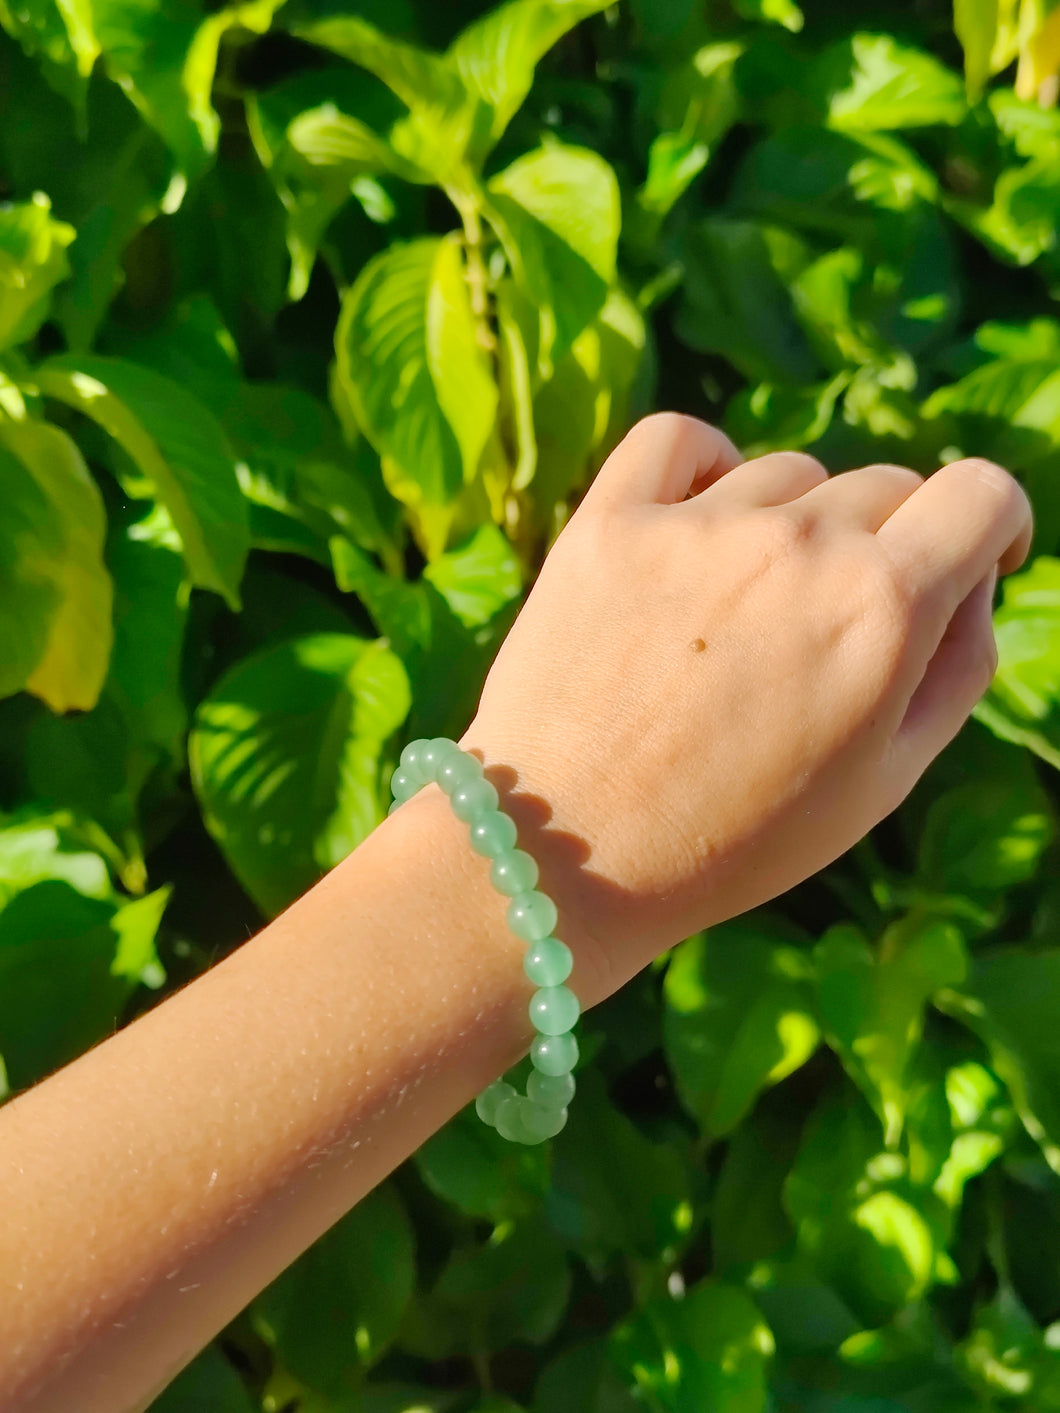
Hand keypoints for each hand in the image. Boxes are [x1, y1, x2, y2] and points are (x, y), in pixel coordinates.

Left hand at [459, 413, 1032, 1006]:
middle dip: (885, 548)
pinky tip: (697, 522)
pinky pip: (680, 440)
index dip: (989, 525)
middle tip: (828, 635)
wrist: (565, 857)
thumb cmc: (736, 839)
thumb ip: (957, 665)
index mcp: (883, 606)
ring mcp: (696, 525)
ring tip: (743, 619)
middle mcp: (797, 545)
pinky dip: (702, 466)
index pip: (981, 492)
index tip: (966, 560)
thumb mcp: (886, 780)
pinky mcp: (608, 521)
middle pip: (884, 486)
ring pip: (786, 476)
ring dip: (788, 526)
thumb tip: (971, 578)